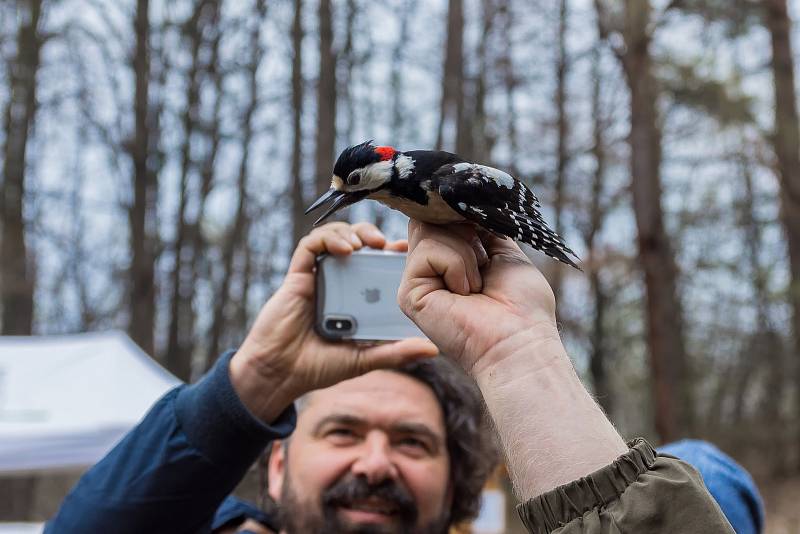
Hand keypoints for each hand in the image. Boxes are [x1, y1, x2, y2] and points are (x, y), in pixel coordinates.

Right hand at [230, 222, 437, 422]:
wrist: (280, 374)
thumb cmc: (319, 367)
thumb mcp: (364, 359)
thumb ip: (395, 352)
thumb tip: (433, 349)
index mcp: (356, 297)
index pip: (377, 265)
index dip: (393, 253)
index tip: (409, 251)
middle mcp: (339, 282)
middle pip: (359, 244)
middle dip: (374, 235)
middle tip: (389, 243)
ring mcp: (318, 276)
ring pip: (336, 237)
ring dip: (353, 232)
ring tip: (368, 243)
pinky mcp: (297, 274)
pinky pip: (311, 245)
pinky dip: (329, 239)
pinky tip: (345, 249)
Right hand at [398, 221, 560, 376]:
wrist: (521, 341)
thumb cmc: (522, 306)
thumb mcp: (504, 251)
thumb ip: (478, 226)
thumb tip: (455, 201)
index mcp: (449, 260)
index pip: (439, 216)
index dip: (459, 213)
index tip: (482, 228)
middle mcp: (429, 269)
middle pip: (430, 218)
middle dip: (465, 231)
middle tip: (484, 264)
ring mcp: (417, 281)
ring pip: (429, 230)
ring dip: (466, 255)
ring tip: (477, 286)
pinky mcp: (408, 294)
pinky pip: (428, 251)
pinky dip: (457, 266)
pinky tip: (466, 293)